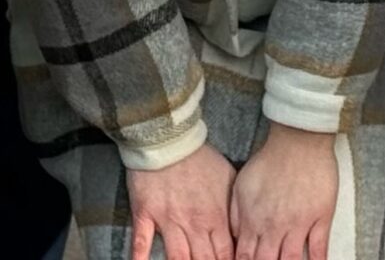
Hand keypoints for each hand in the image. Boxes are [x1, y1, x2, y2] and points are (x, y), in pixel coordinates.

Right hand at [126, 142, 235, 259]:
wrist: (169, 137)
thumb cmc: (200, 157)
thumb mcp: (228, 179)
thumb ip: (235, 208)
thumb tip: (243, 230)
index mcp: (215, 217)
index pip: (226, 255)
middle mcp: (193, 224)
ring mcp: (168, 221)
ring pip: (177, 259)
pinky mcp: (145, 214)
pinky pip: (142, 242)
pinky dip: (141, 257)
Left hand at [231, 124, 334, 259]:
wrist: (297, 140)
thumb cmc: (269, 159)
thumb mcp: (241, 184)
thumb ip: (235, 214)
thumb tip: (234, 237)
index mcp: (253, 220)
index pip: (244, 257)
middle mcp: (274, 227)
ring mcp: (298, 224)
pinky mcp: (320, 218)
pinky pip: (319, 248)